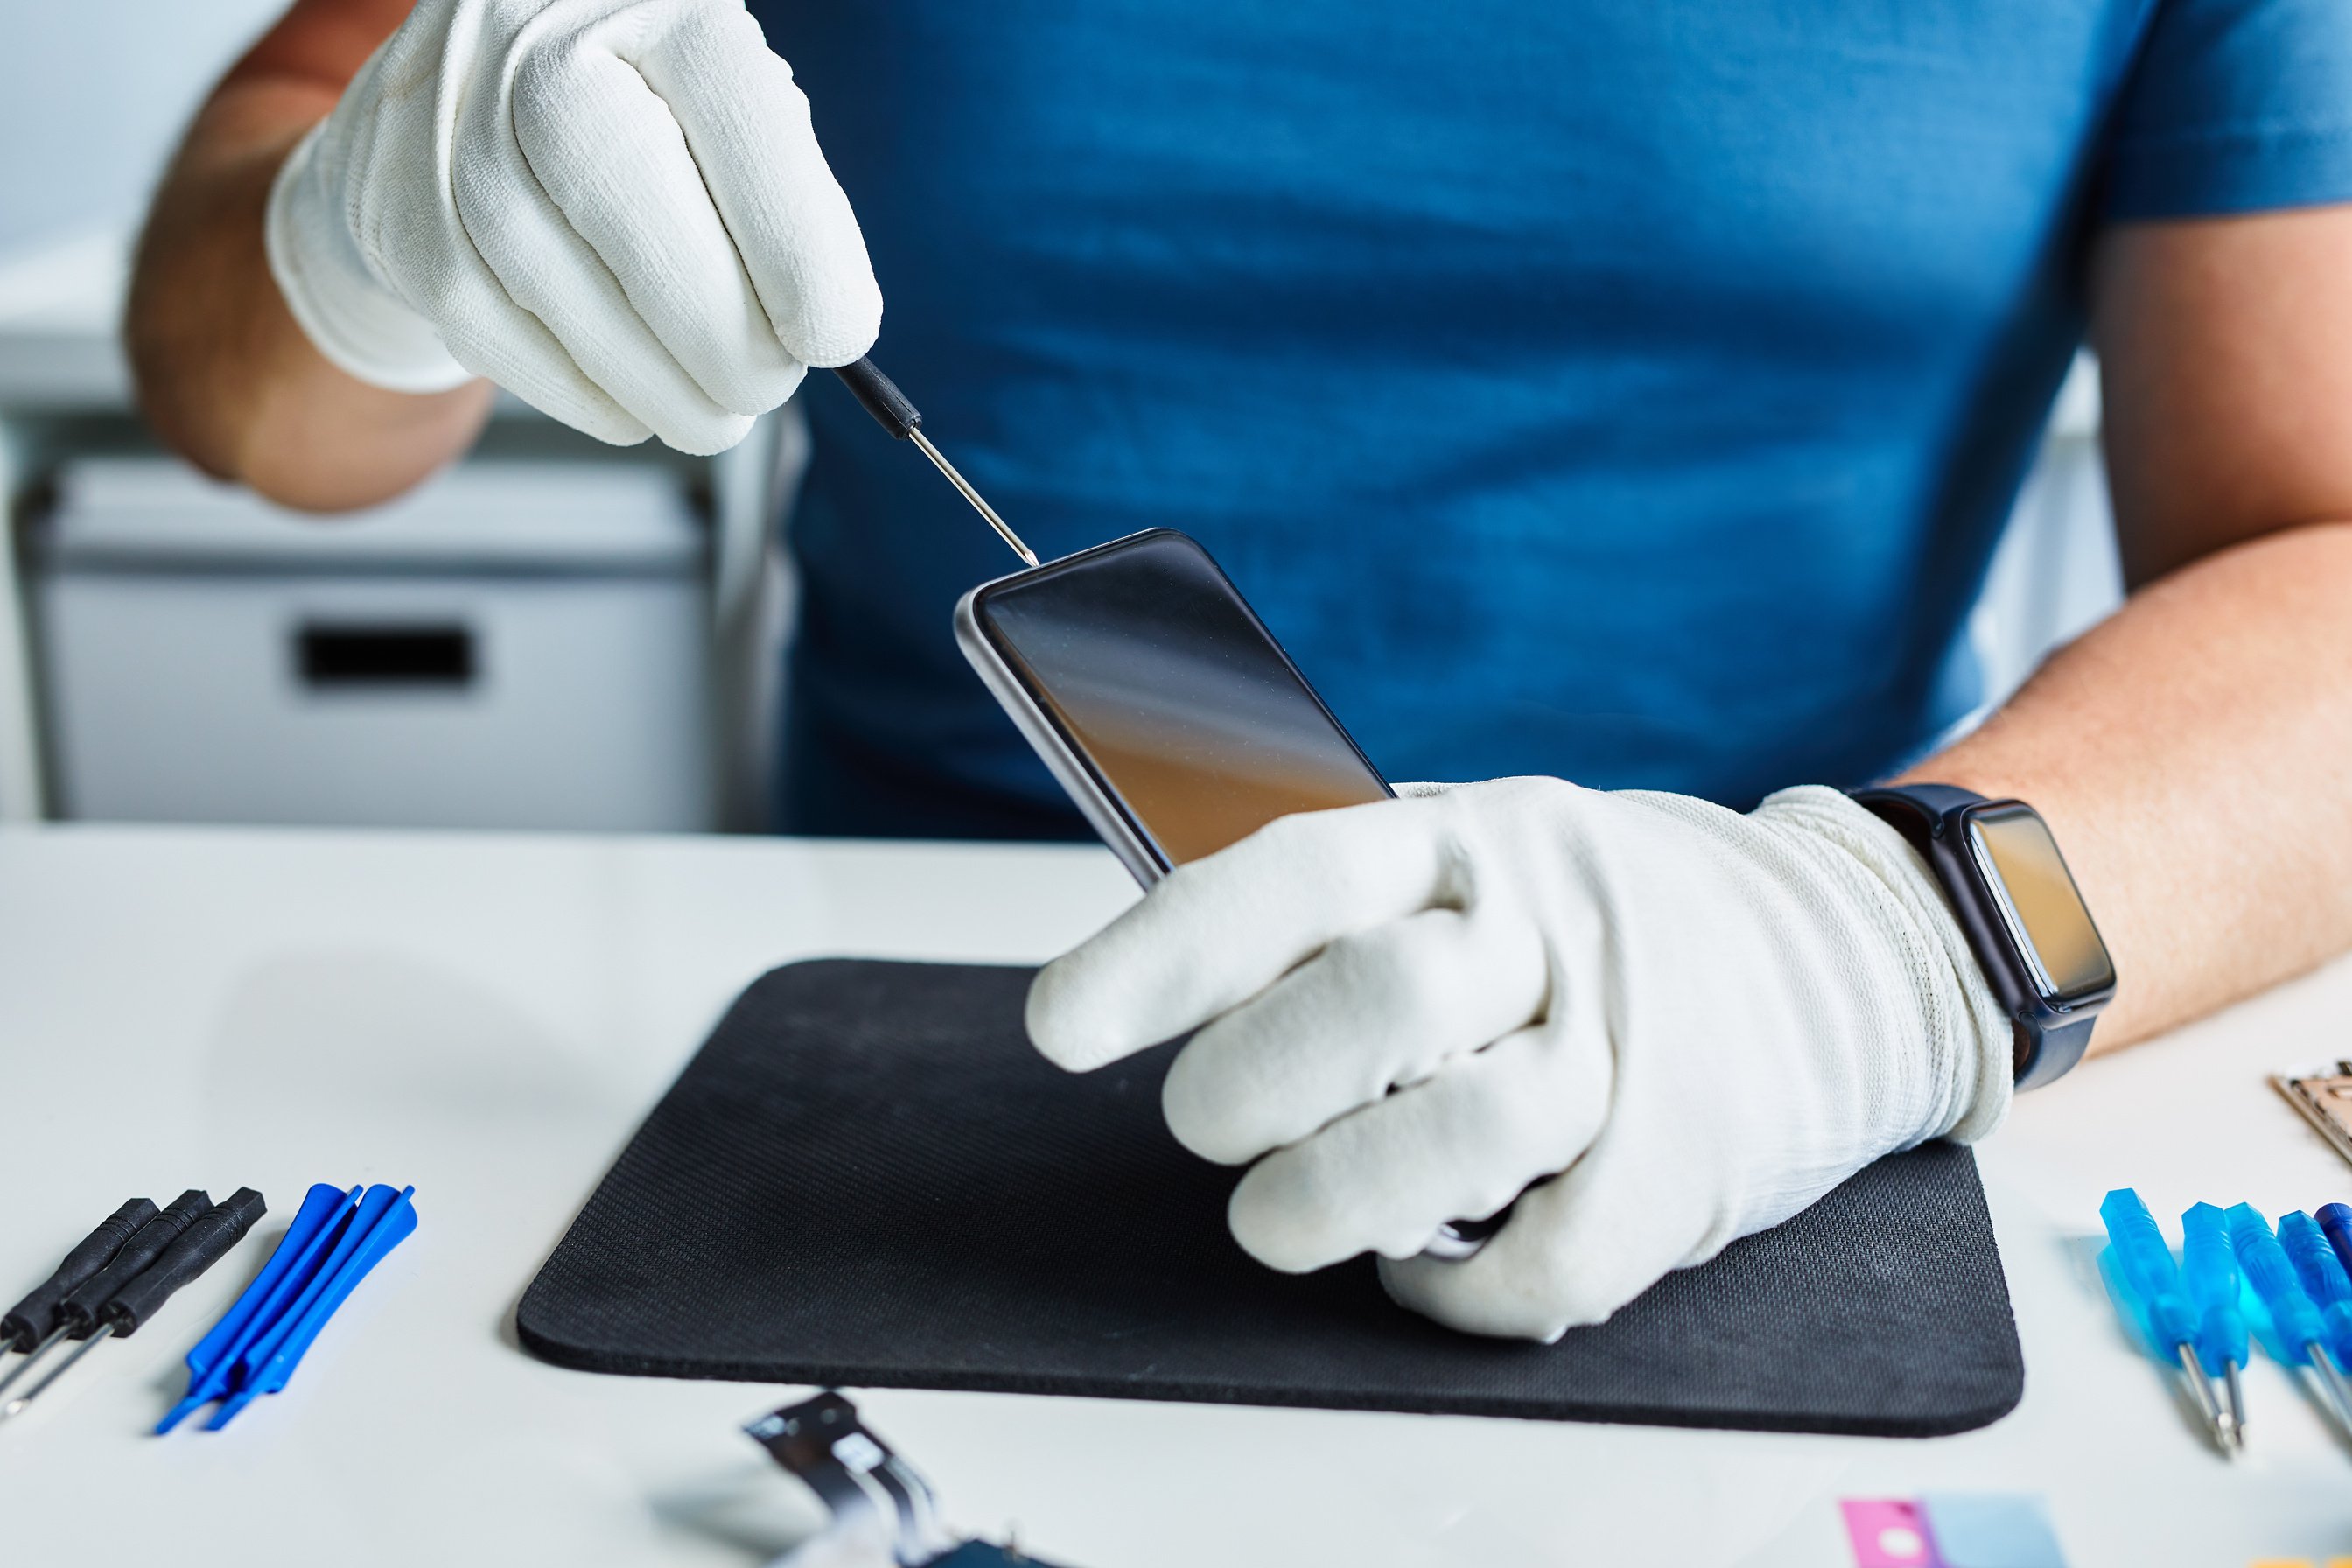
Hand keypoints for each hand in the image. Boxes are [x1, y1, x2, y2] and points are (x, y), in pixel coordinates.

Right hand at [264, 0, 878, 453]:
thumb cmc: (635, 124)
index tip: (836, 334)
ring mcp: (448, 121)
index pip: (729, 98)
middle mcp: (531, 38)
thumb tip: (826, 329)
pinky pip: (490, 325)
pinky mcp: (398, 213)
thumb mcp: (722, 121)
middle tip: (770, 387)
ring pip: (549, 273)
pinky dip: (581, 390)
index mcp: (649, 2)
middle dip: (716, 325)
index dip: (790, 230)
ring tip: (715, 416)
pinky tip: (635, 408)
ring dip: (654, 379)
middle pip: (622, 187)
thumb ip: (781, 198)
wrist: (461, 110)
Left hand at [1026, 778, 2012, 1340]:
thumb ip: (1355, 906)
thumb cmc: (1609, 912)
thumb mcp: (1483, 855)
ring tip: (1277, 1218)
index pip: (1297, 873)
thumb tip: (1172, 972)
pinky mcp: (1689, 1158)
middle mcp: (1551, 923)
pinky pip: (1555, 1254)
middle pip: (1378, 1002)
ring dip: (1339, 1198)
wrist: (1850, 938)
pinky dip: (1461, 1290)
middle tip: (1201, 1123)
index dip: (1167, 952)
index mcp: (1472, 838)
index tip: (1062, 1027)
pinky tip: (1420, 1271)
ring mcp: (1627, 1040)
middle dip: (1256, 1080)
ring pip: (1464, 1132)